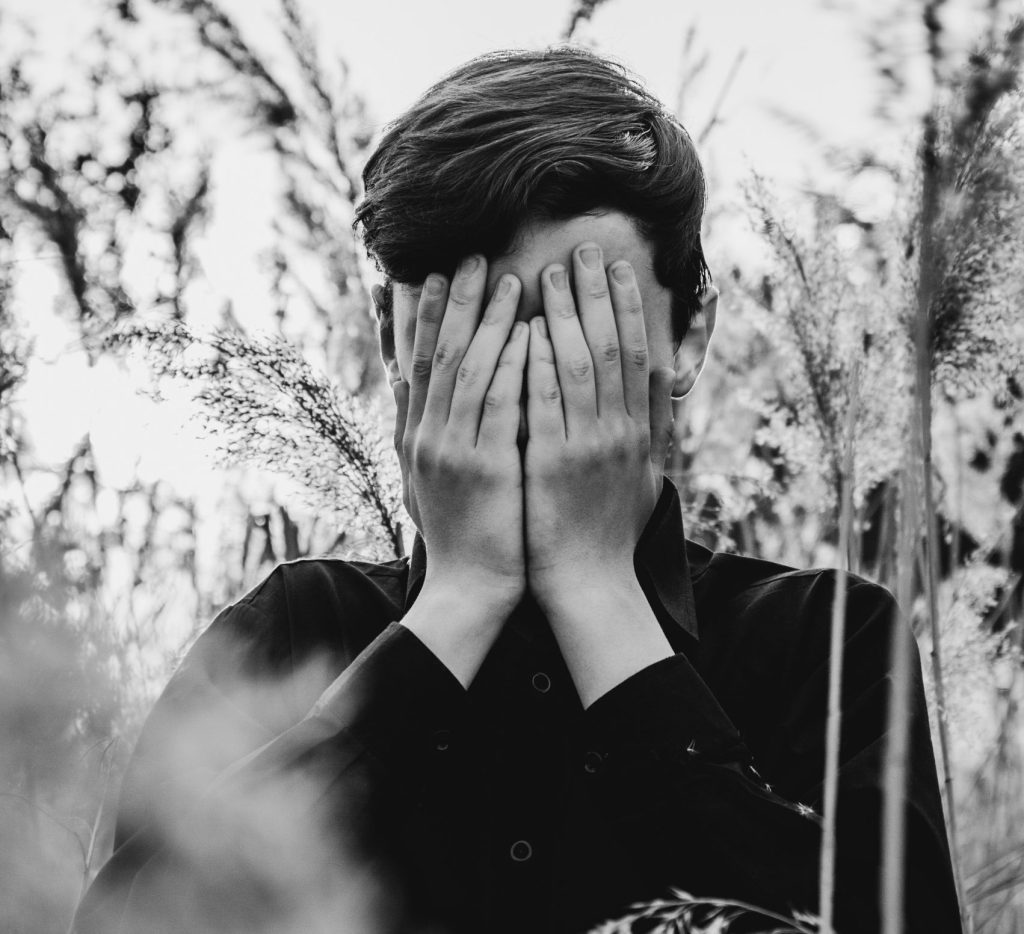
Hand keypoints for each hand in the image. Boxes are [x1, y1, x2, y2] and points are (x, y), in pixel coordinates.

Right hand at [393, 254, 528, 616]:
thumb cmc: (462, 533)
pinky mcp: (483, 467)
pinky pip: (499, 403)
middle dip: (457, 303)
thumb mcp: (431, 480)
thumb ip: (430, 433)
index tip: (437, 275)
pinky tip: (527, 331)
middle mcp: (427, 436)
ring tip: (508, 278)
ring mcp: (452, 450)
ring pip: (469, 370)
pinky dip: (512, 363)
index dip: (426, 317)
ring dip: (488, 320)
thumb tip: (424, 391)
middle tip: (472, 257)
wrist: (469, 587)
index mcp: (417, 438)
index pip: (419, 364)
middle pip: (441, 355)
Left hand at [523, 242, 674, 608]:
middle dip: (597, 295)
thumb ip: (647, 434)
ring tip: (549, 272)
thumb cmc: (610, 532)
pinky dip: (536, 362)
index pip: (637, 356)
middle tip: (581, 249)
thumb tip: (656, 396)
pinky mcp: (551, 463)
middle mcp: (619, 432)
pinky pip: (544, 402)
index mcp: (637, 433)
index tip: (617, 269)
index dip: (628, 309)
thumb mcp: (644, 479)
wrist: (589, 583)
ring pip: (579, 365)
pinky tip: (526, 328)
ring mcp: (587, 447)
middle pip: (611, 348)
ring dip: (566, 314)